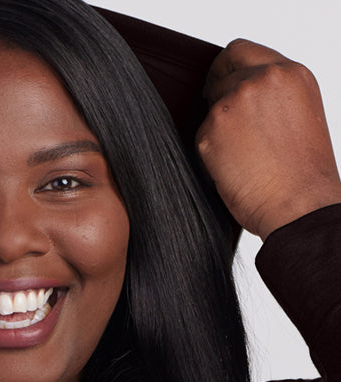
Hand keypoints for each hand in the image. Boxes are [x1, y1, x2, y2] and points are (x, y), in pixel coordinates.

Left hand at [196, 39, 340, 239]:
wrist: (299, 206)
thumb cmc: (304, 173)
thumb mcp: (300, 114)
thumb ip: (272, 94)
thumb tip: (240, 92)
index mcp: (289, 73)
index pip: (241, 51)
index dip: (226, 69)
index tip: (220, 82)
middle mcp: (261, 80)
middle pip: (220, 76)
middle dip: (219, 99)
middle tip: (228, 129)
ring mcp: (233, 103)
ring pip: (210, 109)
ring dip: (218, 130)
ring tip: (243, 158)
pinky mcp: (211, 130)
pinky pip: (201, 137)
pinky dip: (210, 154)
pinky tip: (234, 170)